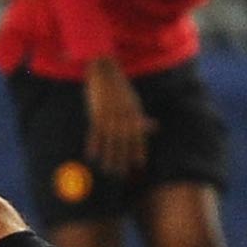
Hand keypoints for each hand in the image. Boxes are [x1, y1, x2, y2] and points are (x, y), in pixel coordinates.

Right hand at [83, 56, 153, 176]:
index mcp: (134, 114)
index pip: (138, 137)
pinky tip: (92, 156)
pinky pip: (95, 133)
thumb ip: (141, 117)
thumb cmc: (120, 88)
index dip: (139, 151)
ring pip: (110, 141)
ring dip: (108, 157)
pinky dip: (94, 145)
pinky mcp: (97, 113)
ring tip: (107, 170)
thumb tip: (154, 127)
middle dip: (123, 159)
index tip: (139, 165)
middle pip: (124, 143)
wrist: (105, 71)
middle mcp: (123, 116)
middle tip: (122, 174)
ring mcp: (110, 115)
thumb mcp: (134, 102)